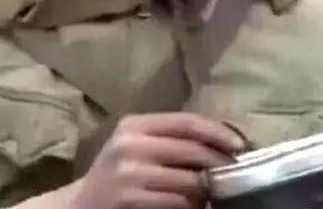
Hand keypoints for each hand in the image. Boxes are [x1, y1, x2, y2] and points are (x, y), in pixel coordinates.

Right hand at [71, 113, 244, 208]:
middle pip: (193, 151)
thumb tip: (221, 141)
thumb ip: (169, 139)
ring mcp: (129, 172)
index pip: (187, 122)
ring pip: (189, 181)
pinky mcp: (130, 198)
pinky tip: (194, 205)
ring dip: (207, 190)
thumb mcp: (136, 145)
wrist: (81, 204)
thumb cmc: (117, 172)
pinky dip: (192, 206)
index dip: (218, 132)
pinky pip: (178, 202)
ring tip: (212, 193)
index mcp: (134, 124)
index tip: (241, 146)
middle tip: (235, 174)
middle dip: (220, 164)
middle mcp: (130, 144)